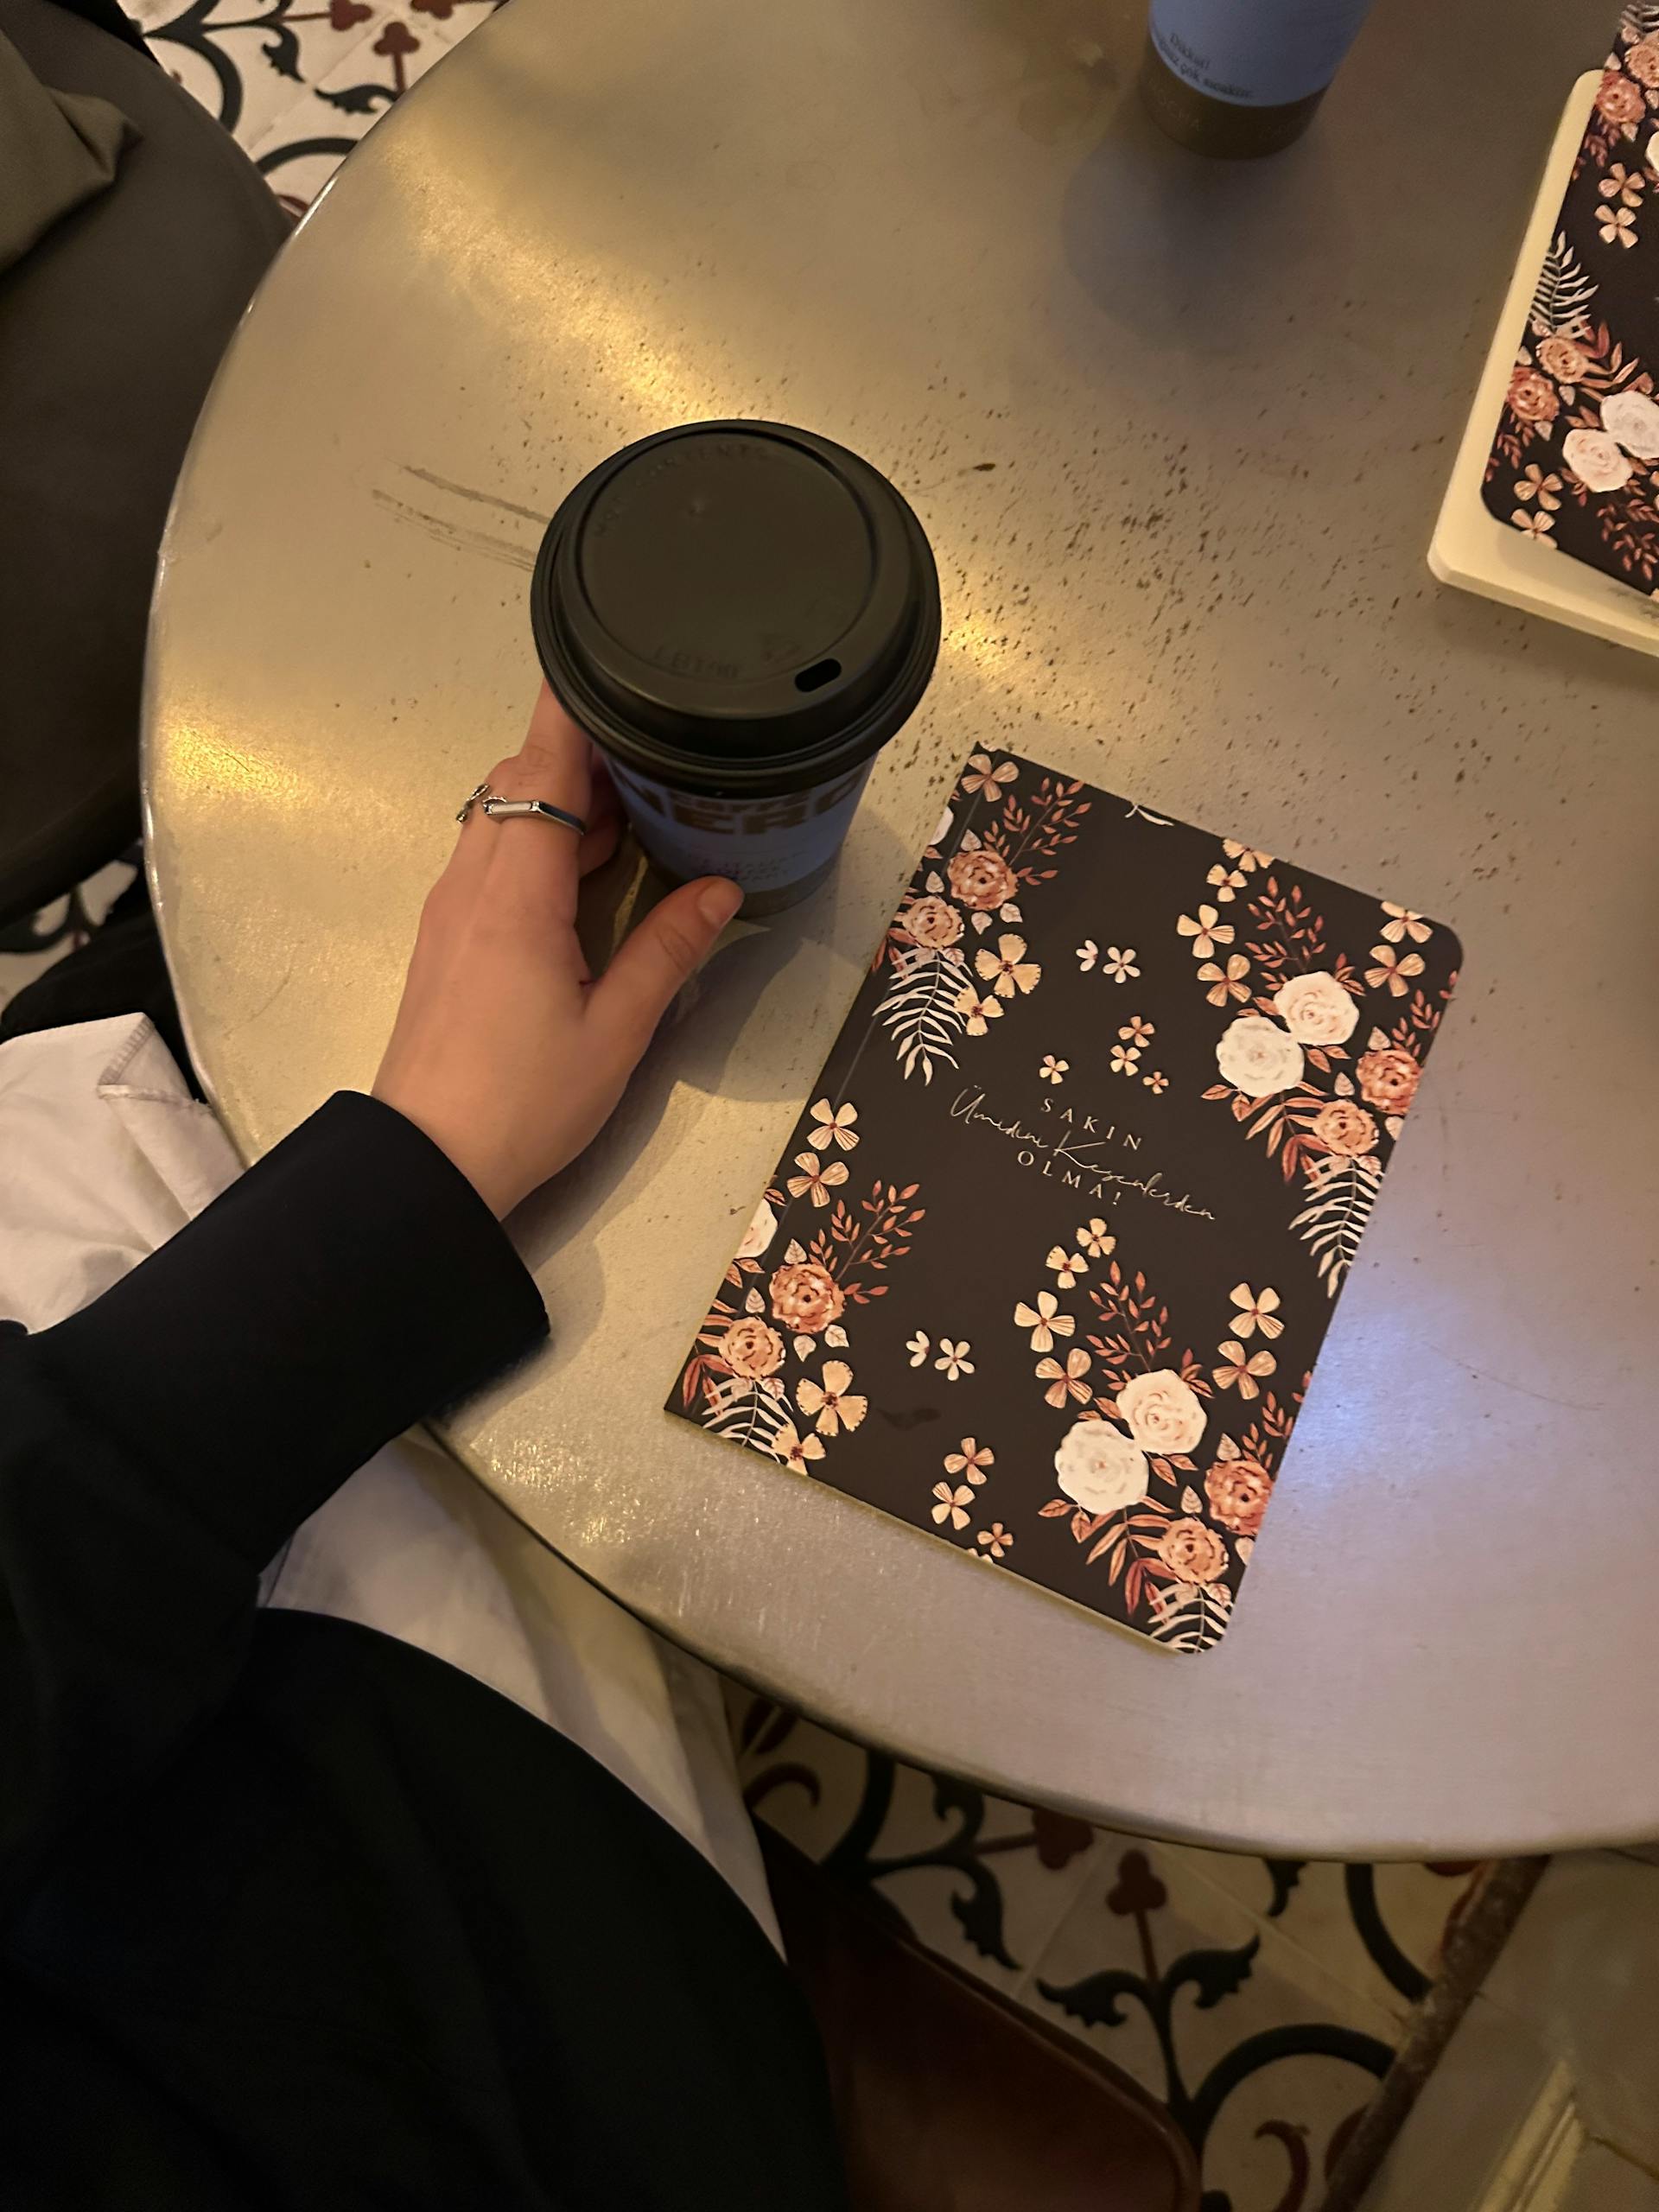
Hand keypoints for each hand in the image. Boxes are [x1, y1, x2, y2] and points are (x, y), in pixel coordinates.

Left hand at [373, 686, 740, 1215]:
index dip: (576, 706)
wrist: (428, 1163)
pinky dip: (539, 840)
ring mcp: (452, 907)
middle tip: (656, 749)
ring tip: (635, 806)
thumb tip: (721, 890)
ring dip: (560, 798)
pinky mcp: (448, 937)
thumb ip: (669, 950)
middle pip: (517, 776)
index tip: (617, 663)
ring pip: (501, 814)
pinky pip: (493, 855)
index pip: (541, 762)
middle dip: (582, 752)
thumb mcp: (617, 1031)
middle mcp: (473, 880)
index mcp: (516, 889)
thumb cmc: (523, 1101)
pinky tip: (589, 871)